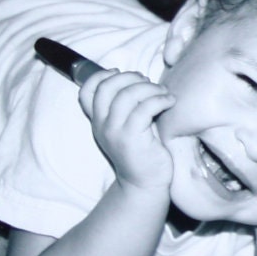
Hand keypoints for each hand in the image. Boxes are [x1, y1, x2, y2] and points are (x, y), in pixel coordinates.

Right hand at [76, 68, 174, 194]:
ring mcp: (115, 132)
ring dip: (149, 87)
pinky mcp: (132, 138)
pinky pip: (145, 108)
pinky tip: (170, 102)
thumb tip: (137, 78)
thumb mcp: (127, 126)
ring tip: (163, 93)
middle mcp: (102, 125)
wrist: (145, 183)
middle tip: (148, 83)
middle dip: (130, 77)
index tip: (120, 72)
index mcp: (98, 120)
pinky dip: (160, 99)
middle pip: (107, 87)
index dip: (101, 75)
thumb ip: (124, 105)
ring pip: (127, 95)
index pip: (86, 91)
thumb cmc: (142, 149)